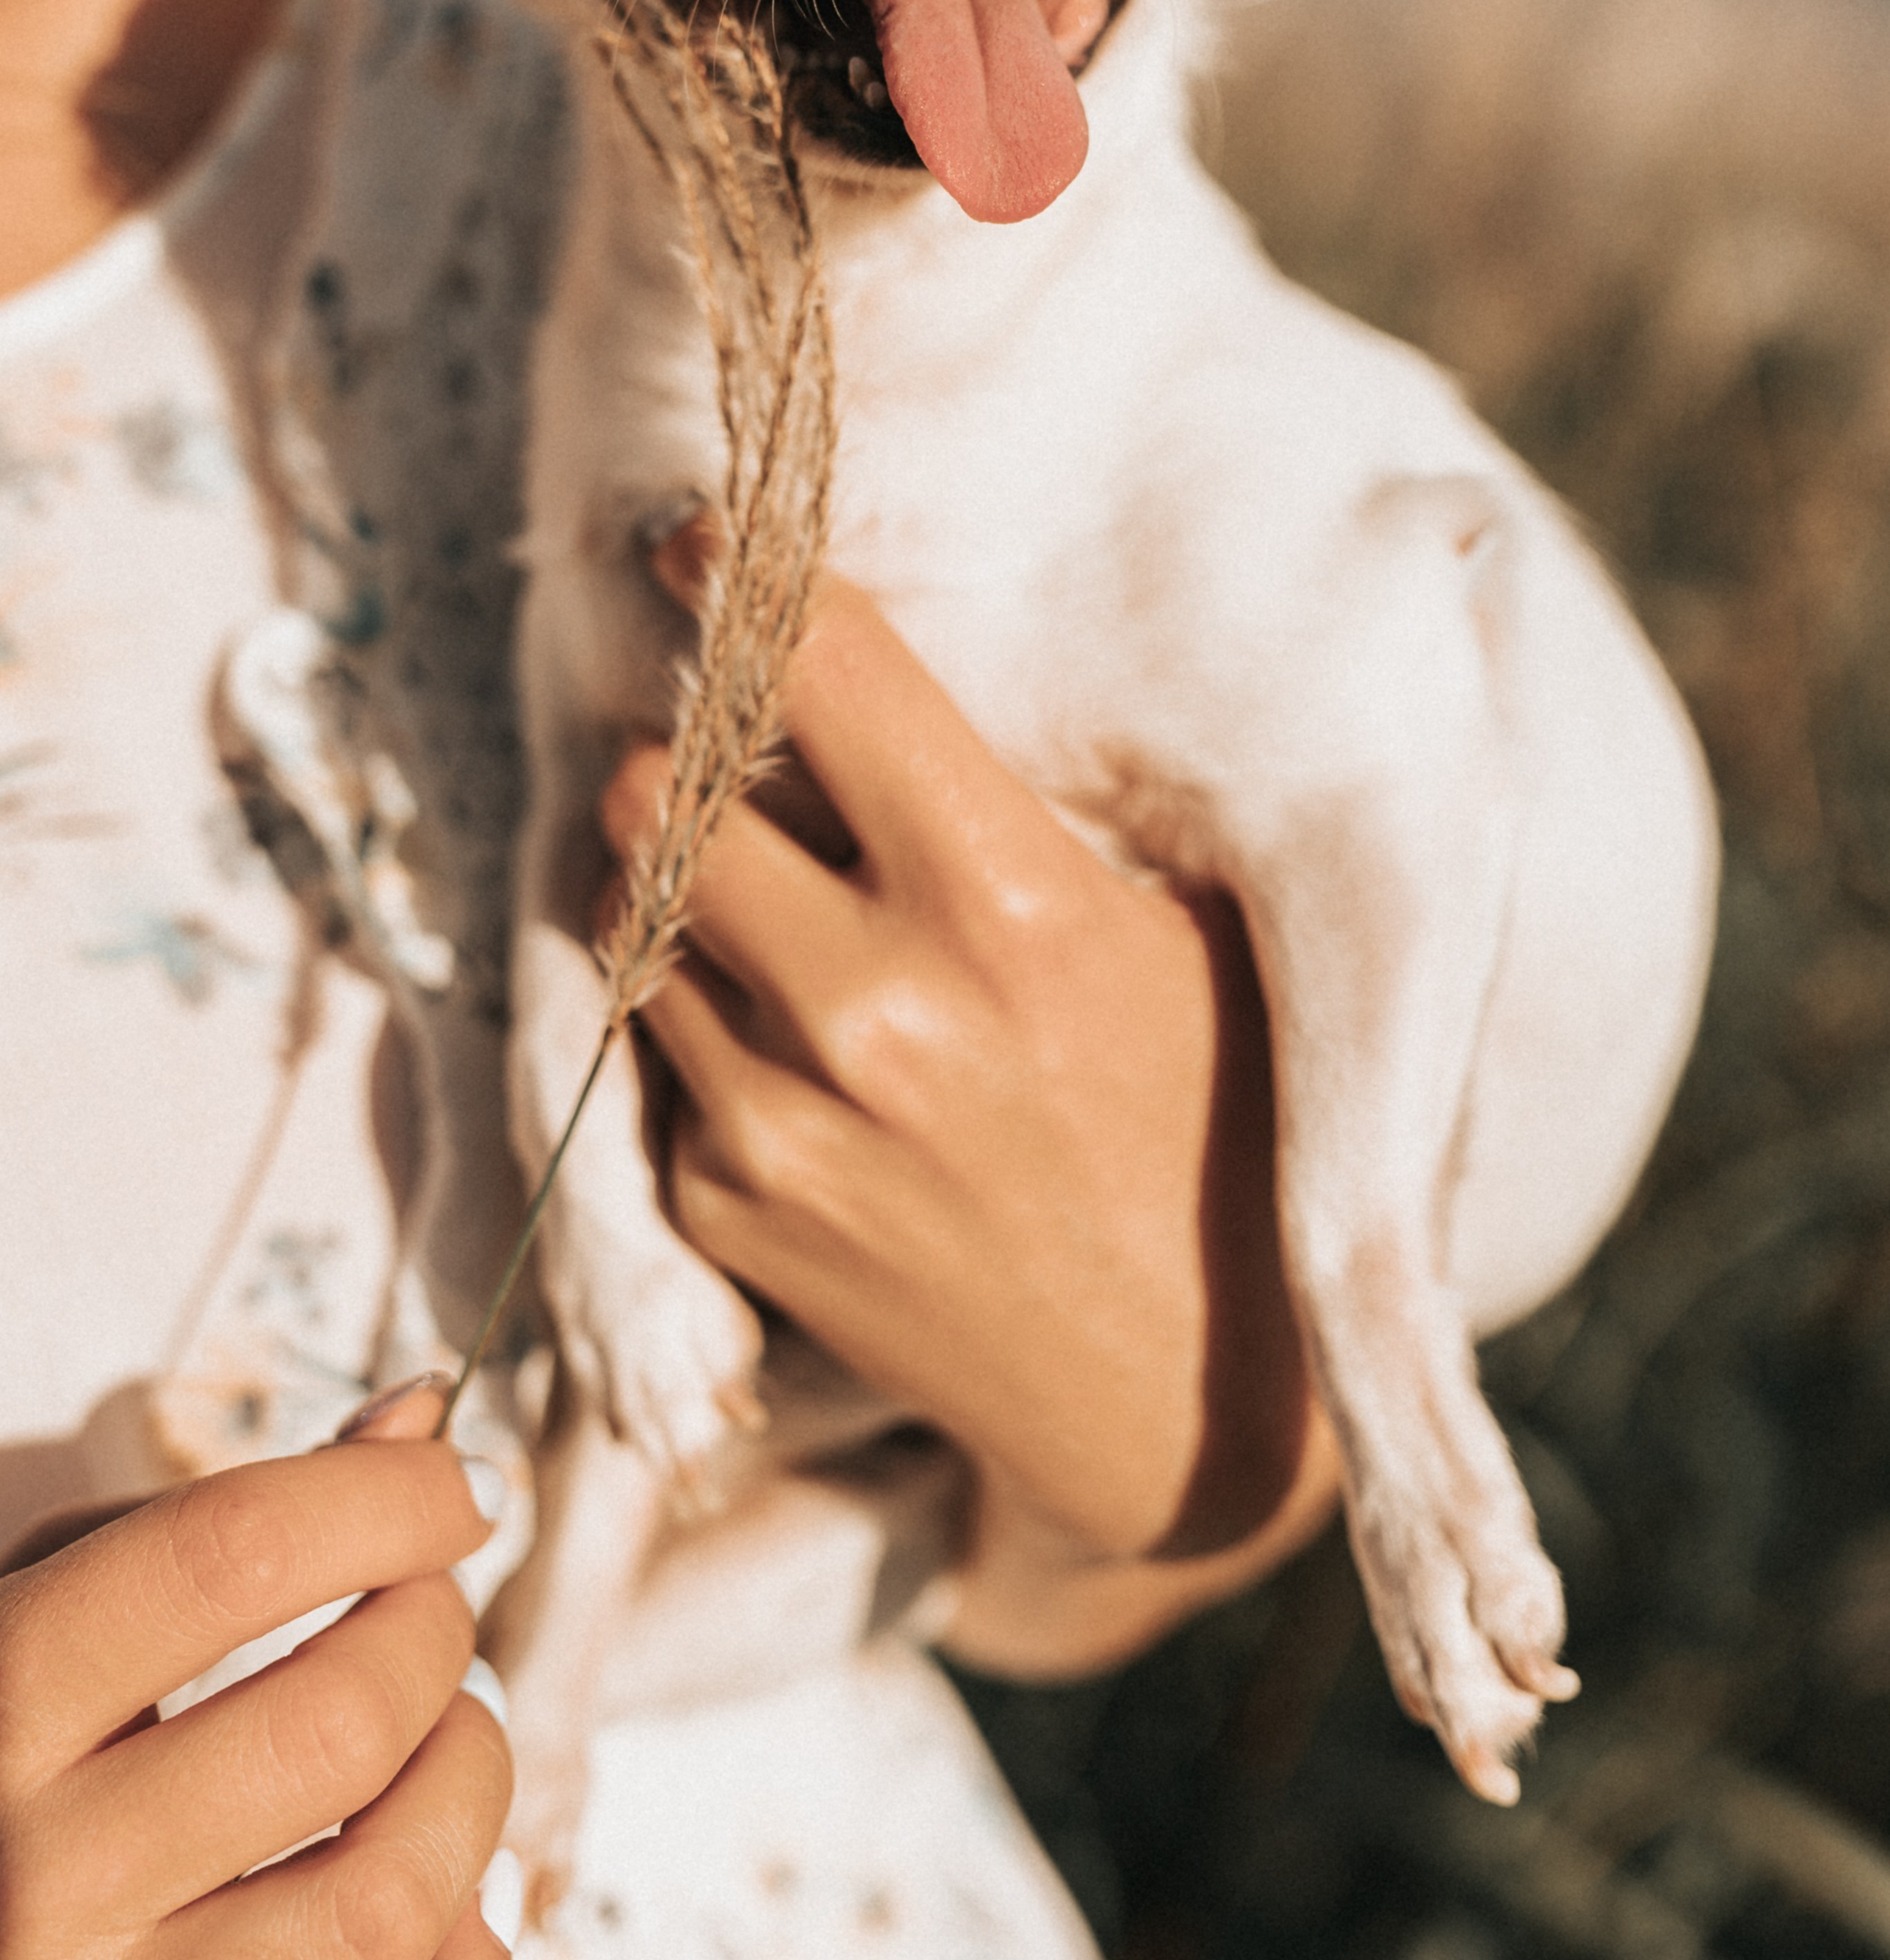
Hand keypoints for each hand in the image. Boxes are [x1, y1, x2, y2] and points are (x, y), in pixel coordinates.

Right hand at [0, 1383, 513, 1959]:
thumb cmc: (7, 1758)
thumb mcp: (53, 1608)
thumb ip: (220, 1520)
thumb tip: (417, 1420)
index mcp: (2, 1703)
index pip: (234, 1555)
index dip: (388, 1497)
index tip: (460, 1484)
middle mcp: (44, 1875)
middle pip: (340, 1720)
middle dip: (437, 1630)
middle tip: (432, 1606)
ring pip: (389, 1898)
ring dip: (465, 1785)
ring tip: (443, 1735)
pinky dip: (460, 1941)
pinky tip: (419, 1883)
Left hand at [604, 549, 1340, 1664]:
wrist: (1190, 1416)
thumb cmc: (1222, 1132)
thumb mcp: (1197, 935)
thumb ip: (1062, 797)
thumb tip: (964, 632)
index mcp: (1008, 901)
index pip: (817, 668)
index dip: (739, 575)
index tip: (702, 542)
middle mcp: (876, 1005)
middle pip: (664, 788)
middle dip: (691, 746)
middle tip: (736, 739)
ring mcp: (785, 1123)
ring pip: (635, 916)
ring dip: (681, 880)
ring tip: (769, 885)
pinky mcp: (730, 1219)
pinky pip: (652, 1054)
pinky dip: (698, 1015)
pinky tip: (792, 1028)